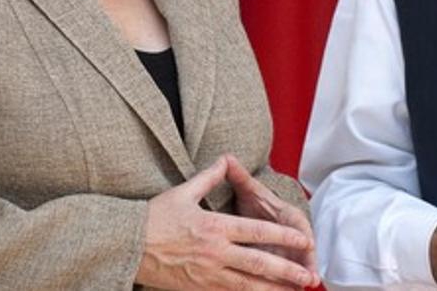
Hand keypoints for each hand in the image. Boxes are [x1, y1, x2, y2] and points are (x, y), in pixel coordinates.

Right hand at [135, 155, 319, 289]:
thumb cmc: (154, 218)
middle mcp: (215, 252)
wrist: (127, 246)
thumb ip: (209, 177)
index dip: (284, 237)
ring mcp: (208, 273)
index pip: (257, 231)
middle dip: (287, 270)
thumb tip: (225, 159)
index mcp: (215, 226)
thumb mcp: (183, 192)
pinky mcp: (199, 288)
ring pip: (248, 285)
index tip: (304, 241)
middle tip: (309, 275)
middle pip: (259, 263)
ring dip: (273, 290)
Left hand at [225, 154, 319, 281]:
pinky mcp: (283, 264)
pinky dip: (284, 286)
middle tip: (310, 279)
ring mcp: (289, 252)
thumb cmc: (255, 202)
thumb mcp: (248, 190)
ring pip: (296, 269)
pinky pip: (284, 278)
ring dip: (298, 281)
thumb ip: (239, 177)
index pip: (300, 226)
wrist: (258, 213)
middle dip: (306, 266)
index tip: (308, 246)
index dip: (304, 237)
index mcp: (289, 217)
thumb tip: (227, 158)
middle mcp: (293, 236)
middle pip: (303, 253)